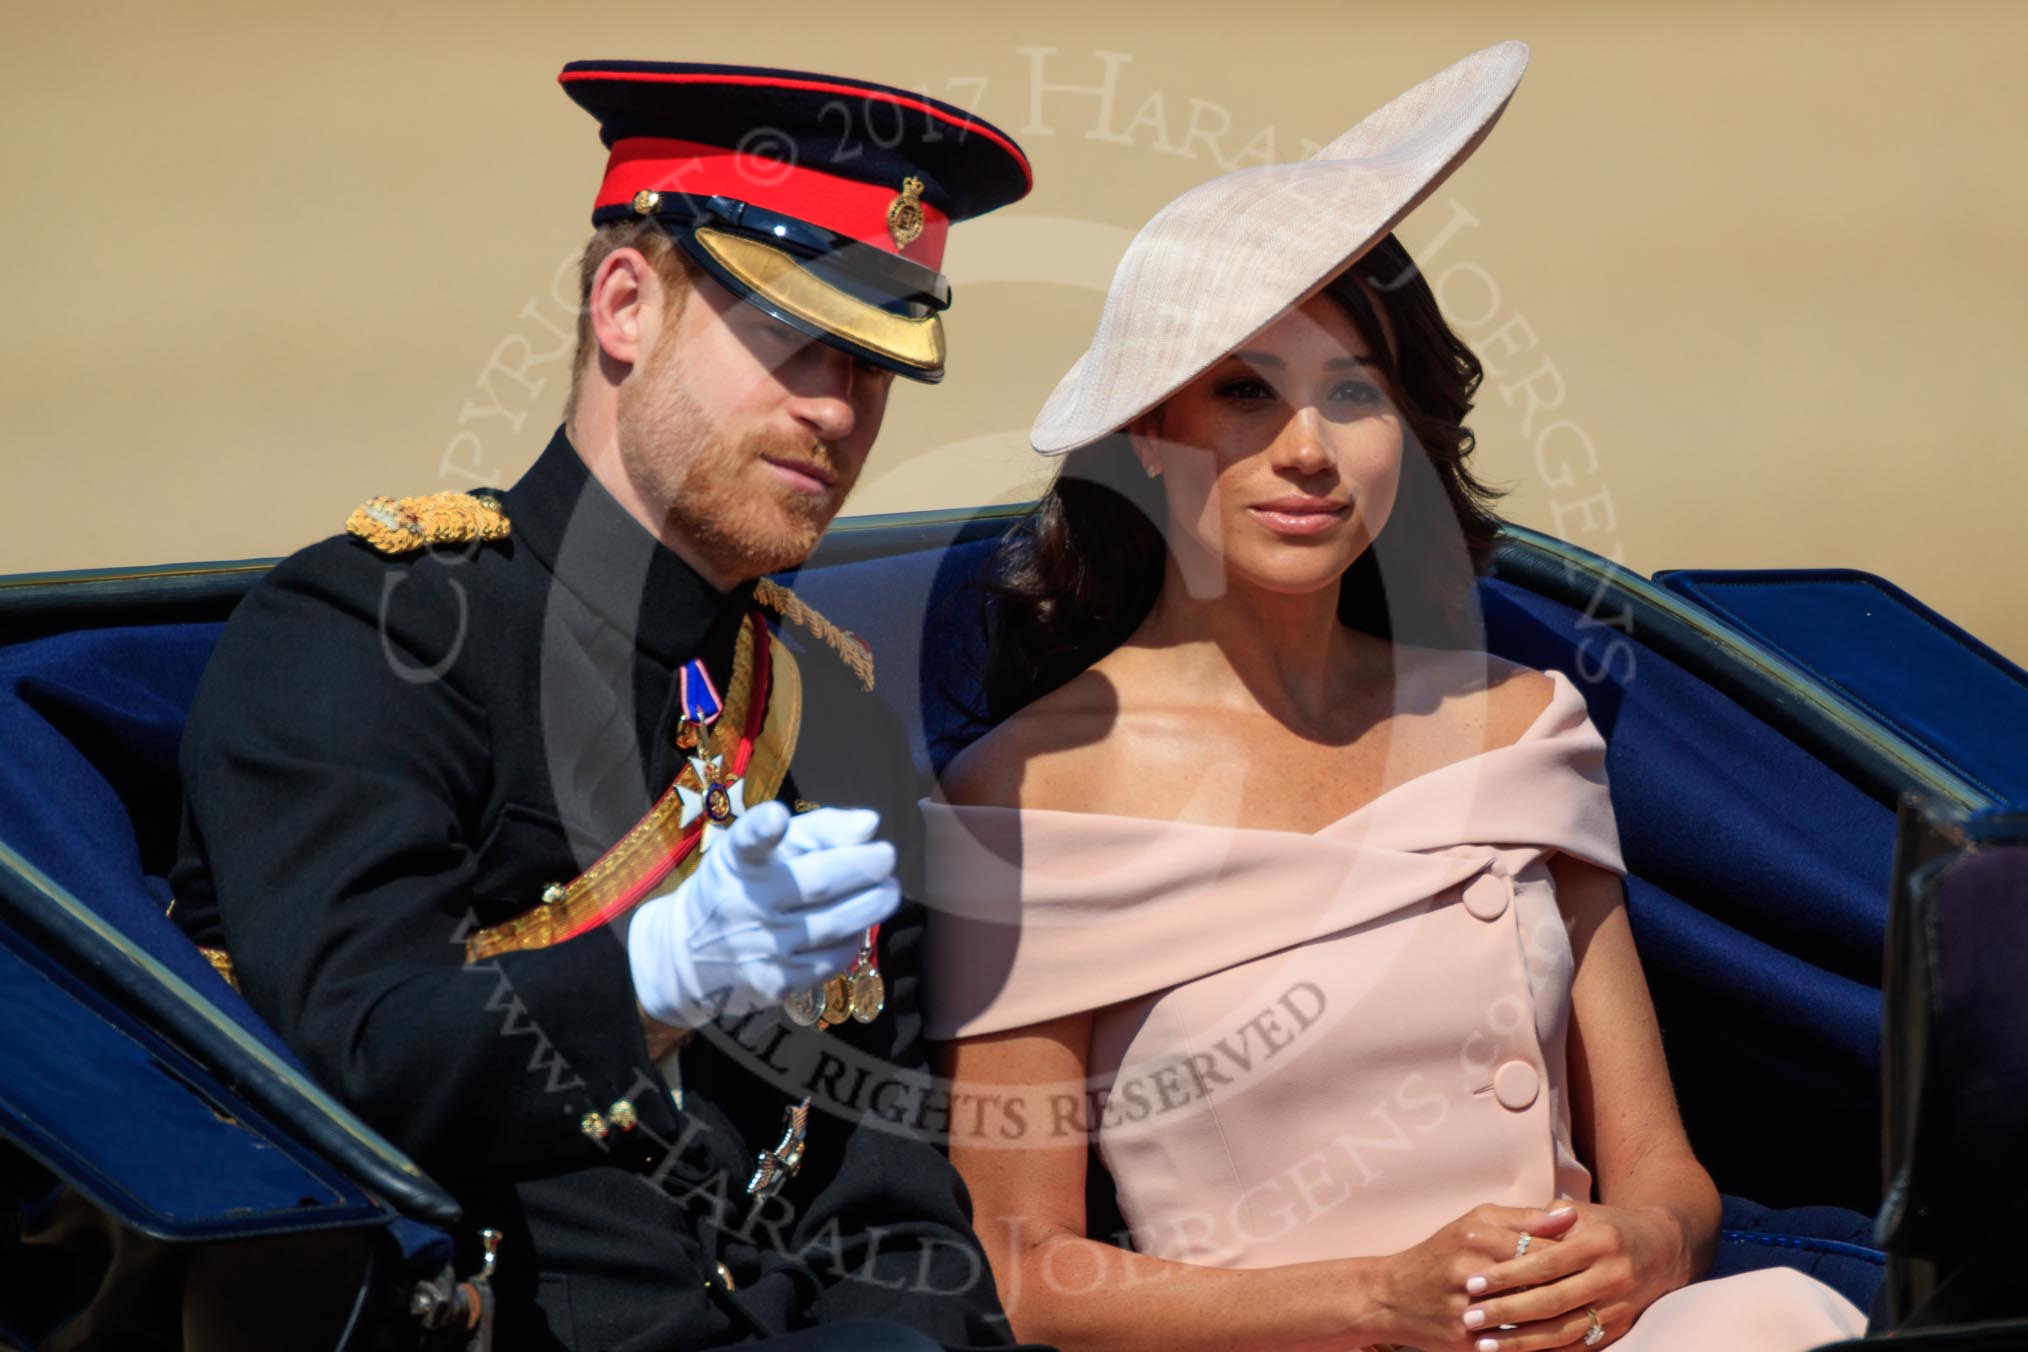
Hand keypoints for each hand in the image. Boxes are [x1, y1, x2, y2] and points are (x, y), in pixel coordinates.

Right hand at [627, 801, 899, 1026]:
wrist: (687, 956)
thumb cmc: (739, 889)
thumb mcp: (760, 851)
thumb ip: (816, 831)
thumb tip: (871, 824)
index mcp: (738, 861)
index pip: (746, 842)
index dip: (763, 829)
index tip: (777, 818)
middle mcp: (746, 902)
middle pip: (818, 882)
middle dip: (864, 867)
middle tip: (887, 856)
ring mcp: (761, 946)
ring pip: (835, 924)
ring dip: (872, 904)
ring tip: (889, 889)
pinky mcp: (775, 982)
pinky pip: (831, 960)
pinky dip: (853, 939)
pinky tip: (858, 925)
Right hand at [1371, 1203, 1578, 1350]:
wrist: (1391, 1296)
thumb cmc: (1441, 1254)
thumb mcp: (1474, 1222)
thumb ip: (1523, 1218)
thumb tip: (1570, 1213)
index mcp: (1476, 1237)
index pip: (1541, 1247)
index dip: (1574, 1255)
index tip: (1598, 1259)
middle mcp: (1470, 1272)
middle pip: (1539, 1283)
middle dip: (1572, 1287)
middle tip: (1599, 1288)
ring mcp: (1468, 1309)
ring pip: (1531, 1317)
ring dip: (1561, 1317)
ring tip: (1586, 1313)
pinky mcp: (1466, 1340)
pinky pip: (1514, 1343)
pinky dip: (1539, 1342)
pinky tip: (1561, 1339)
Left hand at [1455, 1202, 1692, 1348]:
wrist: (1663, 1248)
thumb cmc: (1608, 1226)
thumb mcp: (1580, 1214)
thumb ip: (1542, 1222)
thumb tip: (1498, 1234)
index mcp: (1598, 1244)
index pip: (1544, 1263)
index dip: (1506, 1275)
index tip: (1472, 1284)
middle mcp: (1611, 1277)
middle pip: (1551, 1301)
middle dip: (1506, 1313)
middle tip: (1469, 1318)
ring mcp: (1617, 1308)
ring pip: (1564, 1332)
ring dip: (1521, 1342)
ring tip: (1484, 1346)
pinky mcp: (1620, 1330)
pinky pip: (1578, 1348)